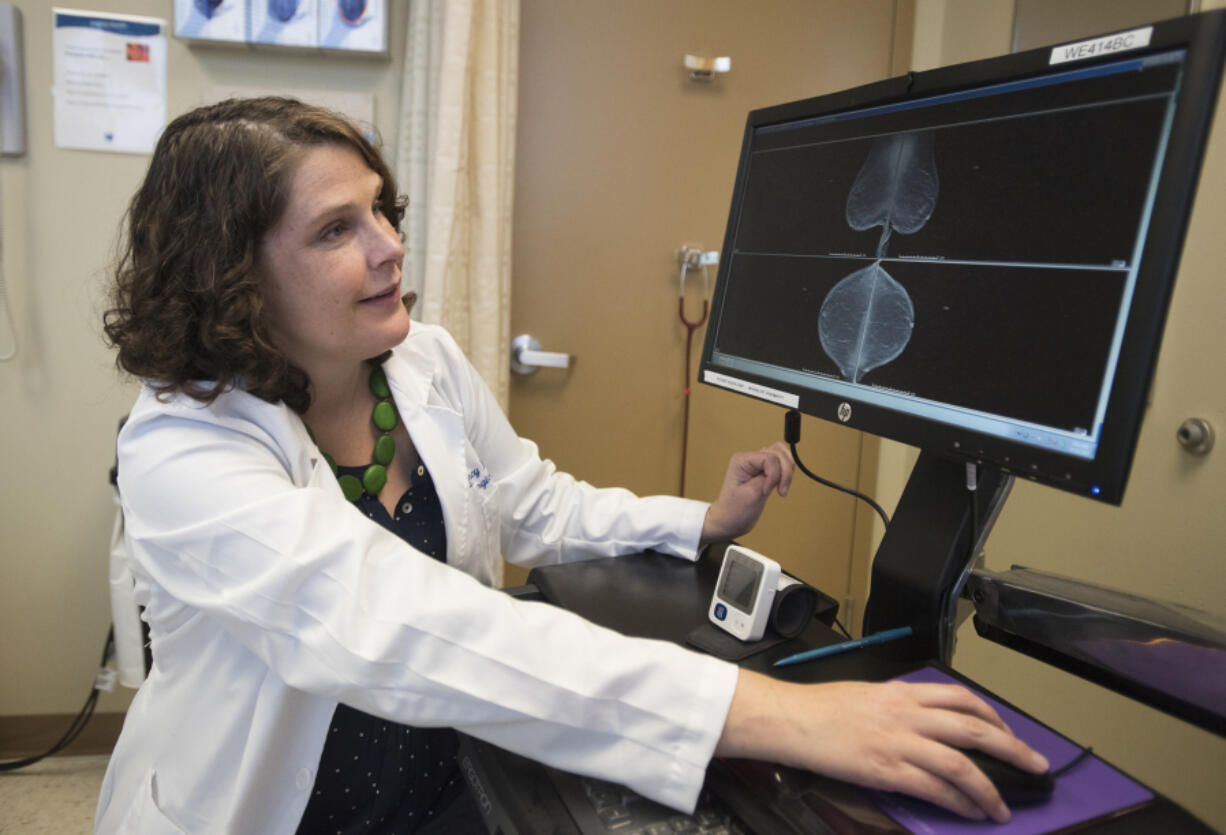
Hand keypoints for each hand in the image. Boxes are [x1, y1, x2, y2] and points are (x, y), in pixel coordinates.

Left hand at [700, 442, 794, 544]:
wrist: (729, 522)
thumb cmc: (734, 511)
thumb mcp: (752, 494)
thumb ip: (768, 478)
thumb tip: (780, 465)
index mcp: (741, 460)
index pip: (769, 458)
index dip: (775, 475)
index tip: (767, 492)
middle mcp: (749, 458)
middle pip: (779, 453)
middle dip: (785, 472)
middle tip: (781, 492)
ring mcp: (757, 464)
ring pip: (783, 456)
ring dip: (787, 472)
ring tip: (781, 488)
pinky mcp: (764, 471)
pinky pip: (782, 464)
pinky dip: (786, 474)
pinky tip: (781, 486)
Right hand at [716, 671, 1049, 822]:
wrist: (792, 719)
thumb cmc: (822, 707)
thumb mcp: (869, 695)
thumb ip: (900, 707)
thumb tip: (924, 723)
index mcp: (903, 693)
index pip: (961, 699)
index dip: (993, 717)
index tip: (1008, 733)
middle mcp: (907, 714)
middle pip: (974, 729)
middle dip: (1012, 749)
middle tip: (1036, 766)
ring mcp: (898, 742)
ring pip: (961, 764)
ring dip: (989, 789)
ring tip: (1004, 807)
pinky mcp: (886, 770)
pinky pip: (934, 788)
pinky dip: (959, 802)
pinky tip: (971, 812)